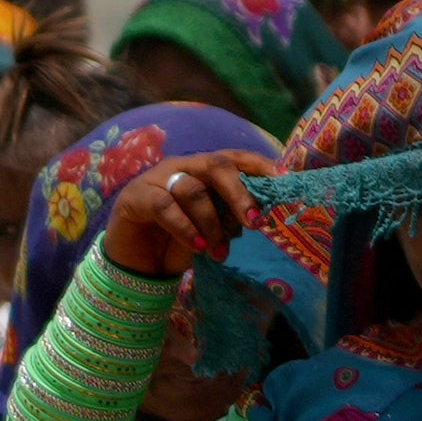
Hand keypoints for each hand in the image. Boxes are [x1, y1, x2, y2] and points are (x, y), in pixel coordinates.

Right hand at [100, 153, 274, 279]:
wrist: (140, 262)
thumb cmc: (183, 241)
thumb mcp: (215, 229)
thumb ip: (233, 218)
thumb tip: (260, 216)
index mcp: (205, 170)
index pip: (236, 158)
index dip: (261, 166)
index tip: (284, 181)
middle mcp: (183, 167)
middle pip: (217, 165)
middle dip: (240, 193)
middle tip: (255, 223)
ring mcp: (157, 178)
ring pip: (193, 190)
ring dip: (212, 224)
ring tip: (220, 253)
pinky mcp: (136, 197)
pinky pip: (165, 206)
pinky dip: (186, 229)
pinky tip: (198, 247)